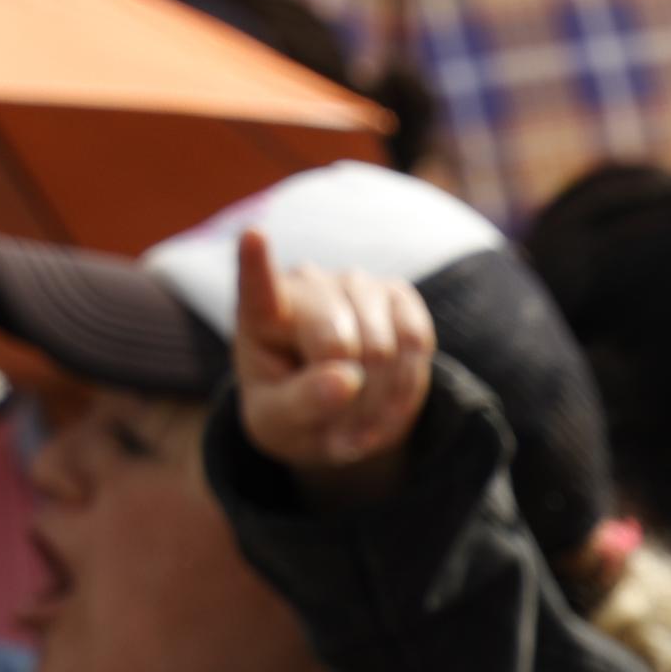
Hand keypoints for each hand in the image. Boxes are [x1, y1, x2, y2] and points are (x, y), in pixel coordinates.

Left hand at [231, 229, 435, 503]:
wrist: (339, 410)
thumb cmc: (293, 412)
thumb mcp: (278, 424)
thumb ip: (301, 404)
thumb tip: (346, 379)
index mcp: (260, 314)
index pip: (256, 286)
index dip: (255, 262)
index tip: (254, 234)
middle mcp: (306, 285)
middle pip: (338, 344)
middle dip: (348, 400)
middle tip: (341, 437)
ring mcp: (354, 283)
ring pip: (382, 347)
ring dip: (380, 400)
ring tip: (363, 424)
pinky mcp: (398, 294)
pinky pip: (416, 341)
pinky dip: (407, 384)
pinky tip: (388, 401)